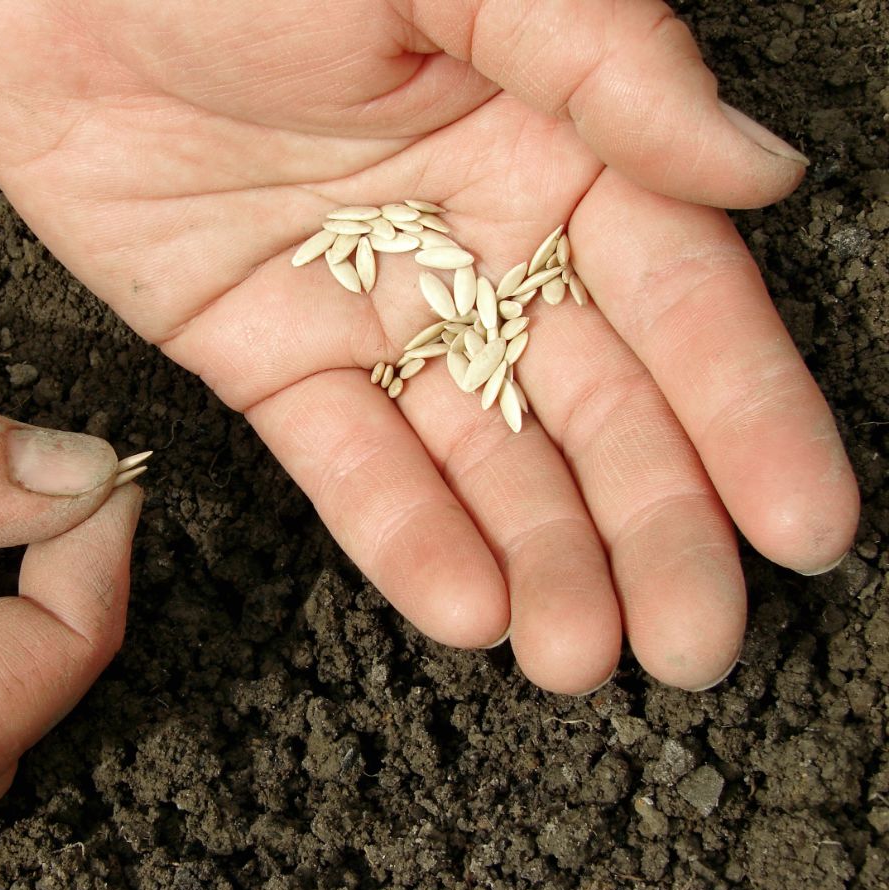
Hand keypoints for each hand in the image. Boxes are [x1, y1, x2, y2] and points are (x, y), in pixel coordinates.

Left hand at [0, 0, 857, 692]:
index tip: (800, 525)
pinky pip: (342, 457)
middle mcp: (472, 238)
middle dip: (647, 524)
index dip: (741, 415)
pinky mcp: (260, 354)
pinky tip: (466, 607)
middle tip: (691, 640)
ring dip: (536, 556)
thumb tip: (755, 170)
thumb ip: (602, 63)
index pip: (676, 297)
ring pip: (474, 453)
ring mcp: (365, 307)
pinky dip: (400, 532)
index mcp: (552, 141)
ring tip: (582, 655)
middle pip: (588, 404)